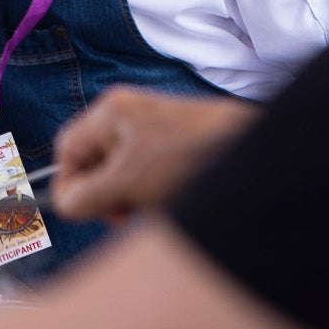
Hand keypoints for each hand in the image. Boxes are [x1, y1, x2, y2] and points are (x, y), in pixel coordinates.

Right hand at [52, 88, 257, 221]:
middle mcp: (130, 113)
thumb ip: (86, 197)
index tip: (88, 214)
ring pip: (125, 173)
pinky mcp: (180, 142)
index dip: (71, 187)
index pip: (68, 152)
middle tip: (127, 216)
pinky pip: (152, 173)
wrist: (263, 153)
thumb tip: (65, 206)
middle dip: (108, 195)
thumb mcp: (128, 184)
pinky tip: (176, 201)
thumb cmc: (195, 160)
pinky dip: (157, 192)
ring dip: (134, 198)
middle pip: (96, 163)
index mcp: (110, 112)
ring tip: (157, 209)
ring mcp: (157, 126)